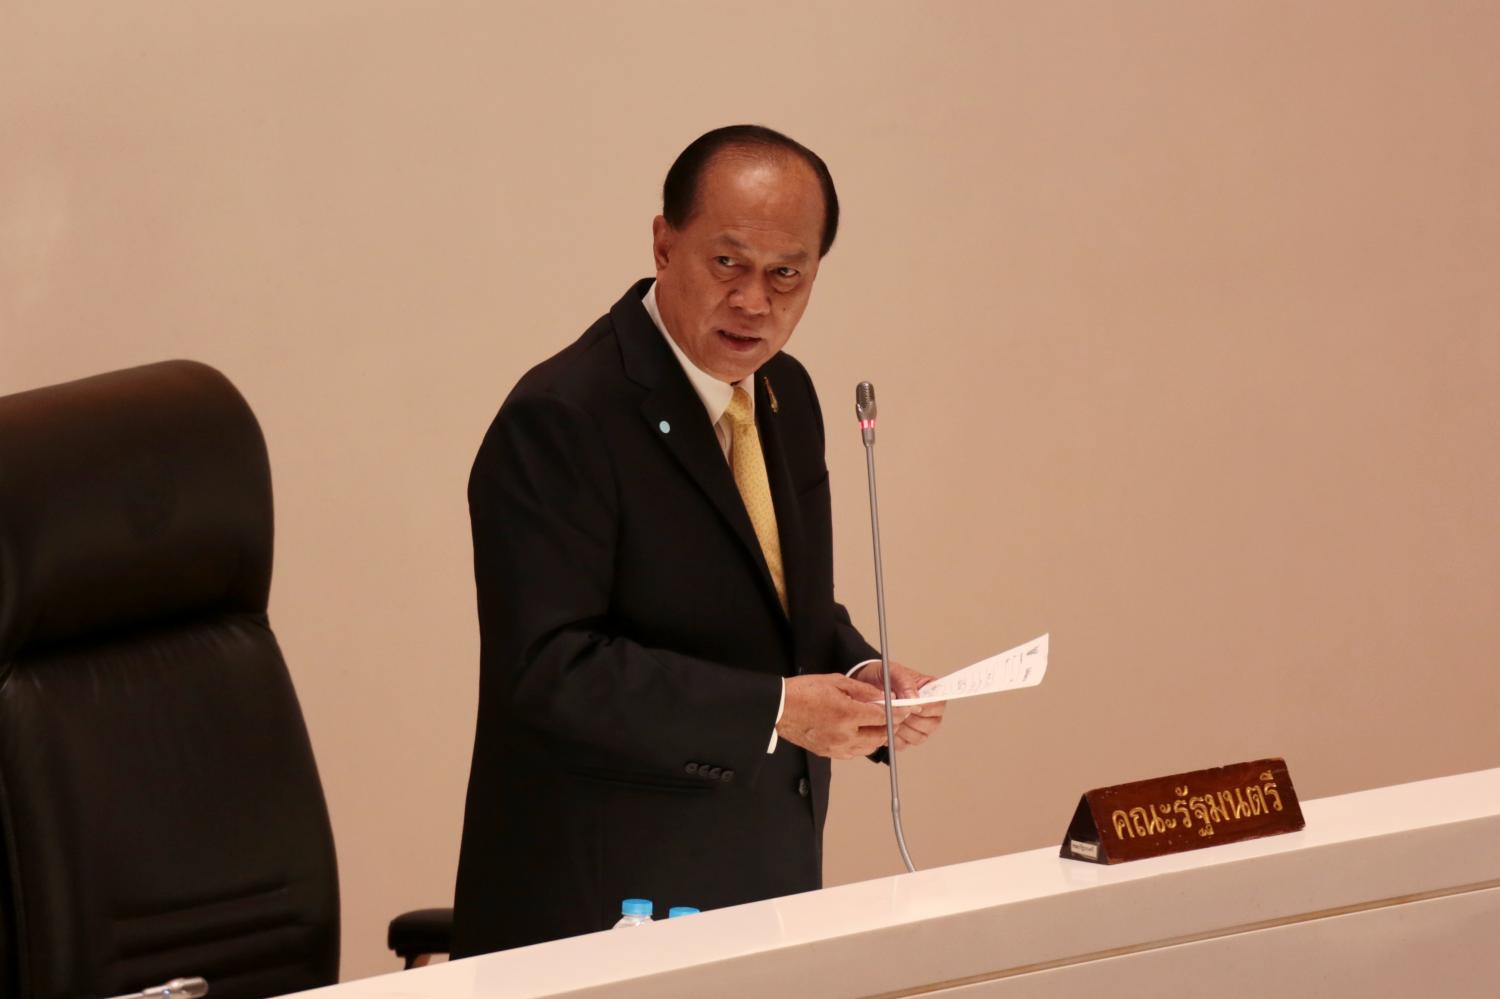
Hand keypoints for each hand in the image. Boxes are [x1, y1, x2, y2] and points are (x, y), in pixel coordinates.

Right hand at [776, 674, 912, 759]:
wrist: (779, 708)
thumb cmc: (803, 692)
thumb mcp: (836, 681)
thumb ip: (862, 690)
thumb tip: (882, 696)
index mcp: (847, 713)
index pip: (882, 716)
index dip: (897, 712)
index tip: (906, 709)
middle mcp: (844, 734)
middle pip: (879, 735)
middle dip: (891, 726)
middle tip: (895, 717)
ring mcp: (836, 746)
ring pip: (869, 747)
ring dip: (878, 737)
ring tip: (879, 725)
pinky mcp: (829, 753)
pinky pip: (854, 753)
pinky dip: (863, 744)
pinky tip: (862, 734)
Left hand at [851, 660, 946, 750]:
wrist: (865, 689)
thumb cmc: (882, 677)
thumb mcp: (892, 671)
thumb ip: (905, 682)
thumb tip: (914, 698)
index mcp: (932, 691)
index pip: (939, 703)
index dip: (926, 707)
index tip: (912, 705)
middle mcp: (930, 711)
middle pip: (931, 724)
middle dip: (910, 718)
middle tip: (894, 708)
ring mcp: (920, 727)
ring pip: (918, 737)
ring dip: (900, 727)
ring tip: (888, 714)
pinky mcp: (907, 739)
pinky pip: (903, 744)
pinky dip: (892, 736)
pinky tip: (885, 723)